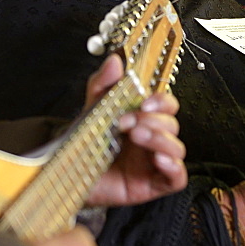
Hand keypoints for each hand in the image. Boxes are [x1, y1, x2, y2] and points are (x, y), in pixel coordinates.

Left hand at [83, 54, 186, 206]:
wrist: (67, 175)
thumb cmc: (84, 145)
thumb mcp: (91, 110)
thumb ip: (102, 84)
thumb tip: (115, 61)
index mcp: (141, 120)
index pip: (166, 105)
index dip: (162, 101)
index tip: (145, 102)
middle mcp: (150, 139)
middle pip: (172, 125)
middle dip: (152, 120)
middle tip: (126, 122)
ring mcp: (153, 162)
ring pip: (177, 148)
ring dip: (160, 139)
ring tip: (136, 137)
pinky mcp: (153, 184)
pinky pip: (177, 177)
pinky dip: (173, 166)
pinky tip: (157, 158)